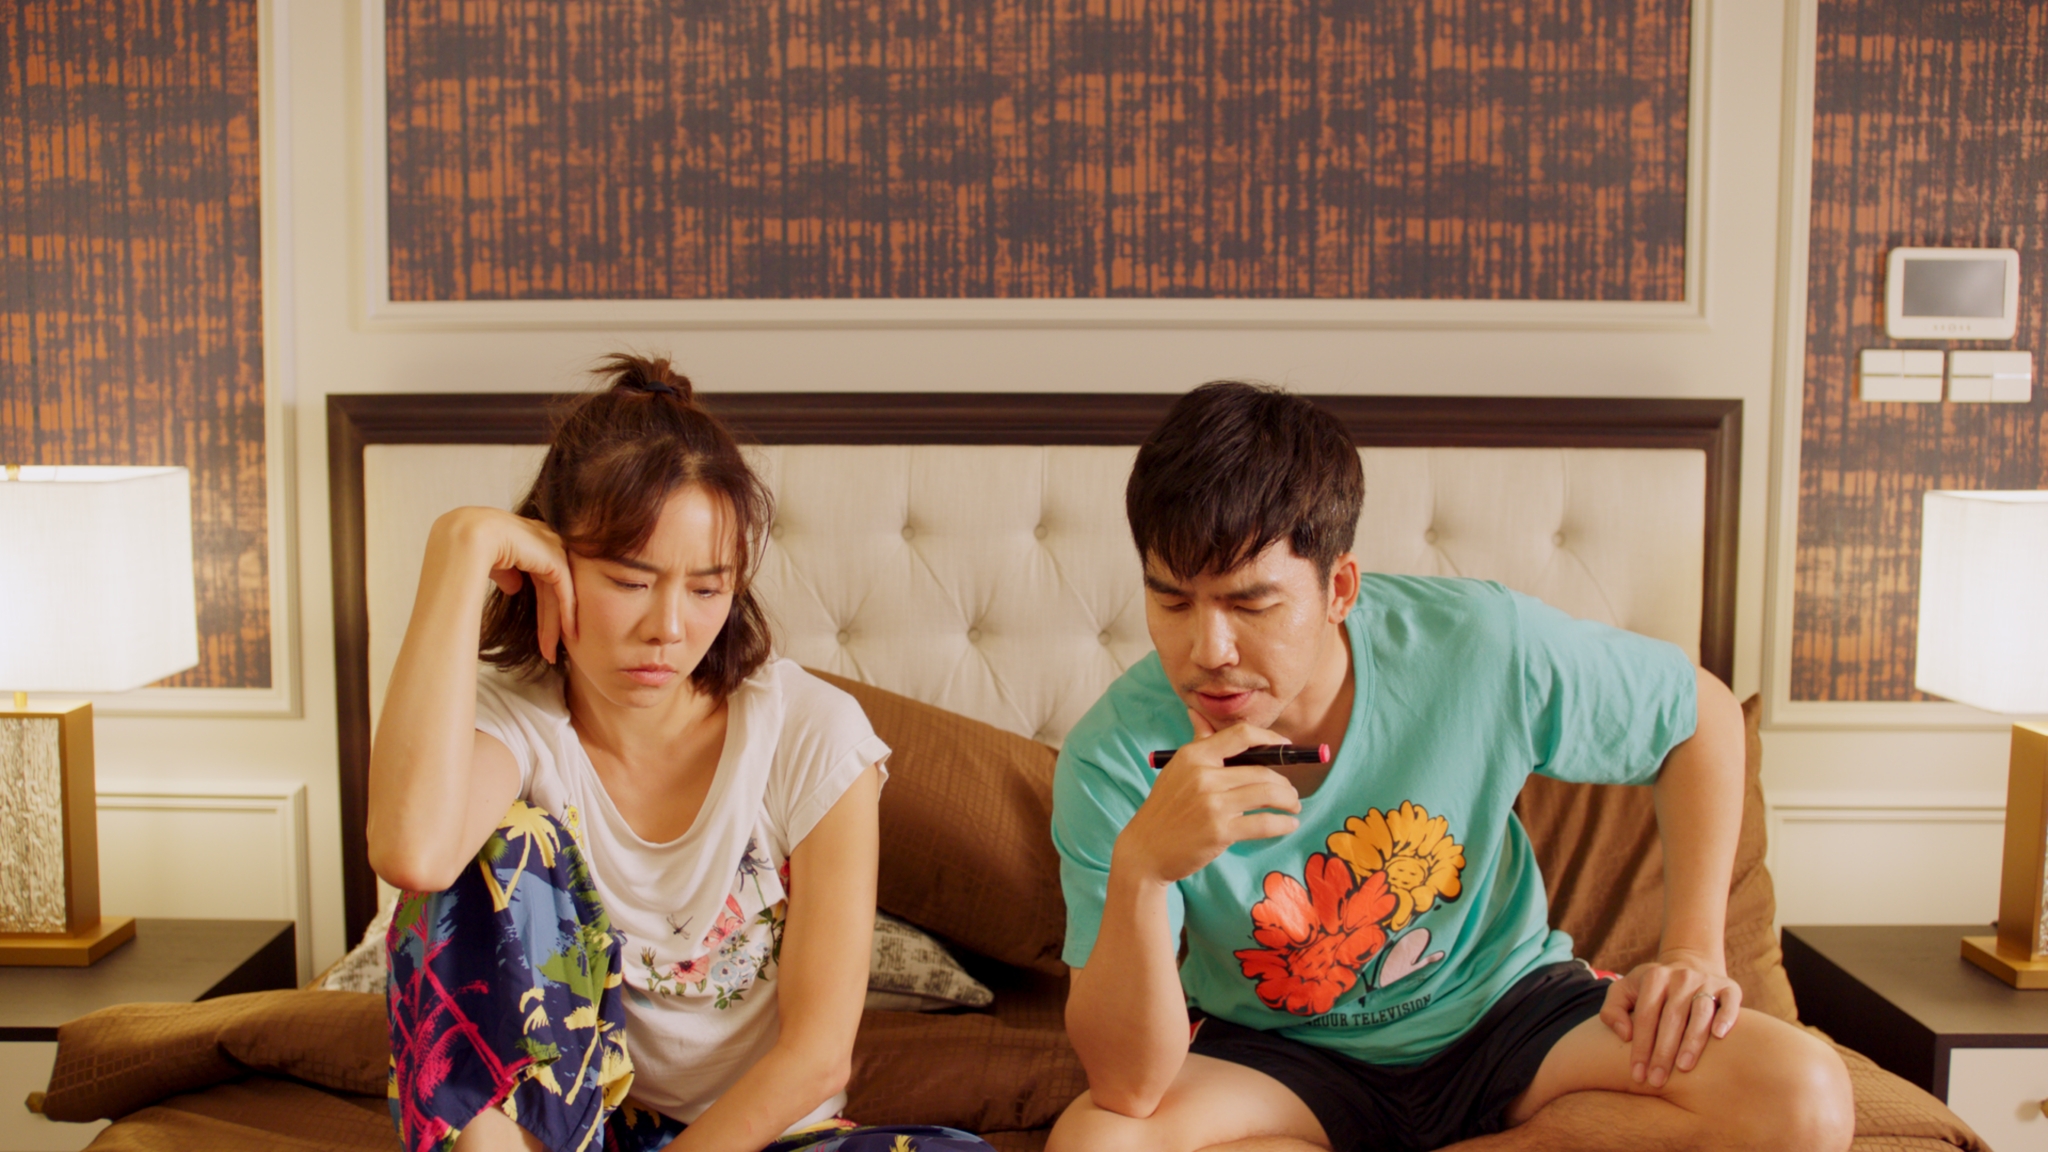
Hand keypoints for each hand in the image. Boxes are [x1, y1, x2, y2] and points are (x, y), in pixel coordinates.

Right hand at [442, 507, 578, 662]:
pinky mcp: (556, 559)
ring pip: (558, 594)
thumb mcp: (493, 564)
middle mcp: (546, 541)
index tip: (540, 632)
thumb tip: (515, 587)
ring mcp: (553, 548)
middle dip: (549, 621)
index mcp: (530, 538)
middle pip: (551, 589)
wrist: (468, 538)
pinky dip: (566, 614)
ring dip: (555, 625)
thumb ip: (507, 573)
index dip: (541, 607)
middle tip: (549, 651)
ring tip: (550, 653)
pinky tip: (567, 633)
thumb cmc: (470, 548)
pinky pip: (564, 592)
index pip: (540, 578)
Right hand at [1111, 711, 1301, 885]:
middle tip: (1290, 792)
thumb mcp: (1177, 770)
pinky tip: (1289, 824)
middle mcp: (1203, 775)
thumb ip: (1197, 743)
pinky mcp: (1219, 831)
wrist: (1145, 850)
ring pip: (1267, 794)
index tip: (1286, 747)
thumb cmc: (1165, 808)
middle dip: (1284, 782)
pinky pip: (1263, 823)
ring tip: (1292, 805)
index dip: (1270, 739)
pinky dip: (1283, 824)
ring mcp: (1211, 804)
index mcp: (1194, 755)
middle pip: (1261, 770)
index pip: (1242, 735)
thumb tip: (1197, 713)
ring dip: (1288, 800)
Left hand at [1599, 948, 1741, 1088]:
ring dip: (1692, 1041)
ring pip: (1700, 1012)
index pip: (1645, 1016)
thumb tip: (1625, 1034)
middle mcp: (1681, 977)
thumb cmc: (1652, 989)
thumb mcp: (1624, 990)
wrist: (1691, 964)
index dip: (1640, 1047)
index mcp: (1654, 978)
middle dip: (1663, 1052)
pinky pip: (1730, 1002)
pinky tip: (1719, 1036)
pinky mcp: (1729, 987)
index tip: (1638, 1074)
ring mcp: (1706, 981)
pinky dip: (1725, 1018)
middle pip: (1671, 1017)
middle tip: (1657, 1080)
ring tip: (1683, 1067)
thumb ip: (1612, 1010)